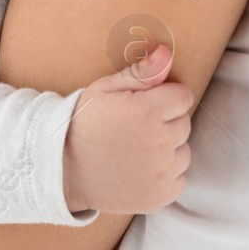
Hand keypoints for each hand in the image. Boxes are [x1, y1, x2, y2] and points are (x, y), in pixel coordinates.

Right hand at [60, 44, 193, 215]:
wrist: (64, 170)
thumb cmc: (84, 124)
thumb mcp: (105, 90)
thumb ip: (141, 73)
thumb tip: (167, 53)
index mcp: (148, 111)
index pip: (183, 97)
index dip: (165, 98)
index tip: (144, 105)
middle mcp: (159, 142)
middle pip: (184, 124)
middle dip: (165, 122)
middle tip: (135, 128)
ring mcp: (161, 172)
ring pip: (183, 152)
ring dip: (167, 149)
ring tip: (136, 149)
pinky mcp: (161, 195)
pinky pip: (179, 178)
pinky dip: (165, 175)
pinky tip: (140, 169)